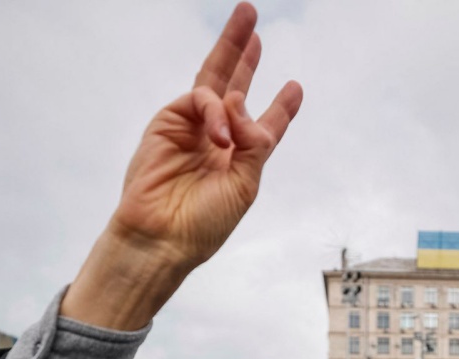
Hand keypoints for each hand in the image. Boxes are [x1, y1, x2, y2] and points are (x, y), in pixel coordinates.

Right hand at [59, 2, 303, 330]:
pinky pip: (201, 100)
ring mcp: (191, 127)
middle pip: (231, 84)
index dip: (281, 107)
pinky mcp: (168, 122)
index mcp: (238, 158)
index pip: (262, 126)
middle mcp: (215, 138)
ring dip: (236, 63)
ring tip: (245, 91)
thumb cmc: (204, 222)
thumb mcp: (244, 185)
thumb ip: (254, 143)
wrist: (162, 237)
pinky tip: (222, 135)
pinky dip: (217, 112)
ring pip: (214, 82)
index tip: (295, 88)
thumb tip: (243, 102)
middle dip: (243, 51)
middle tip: (251, 15)